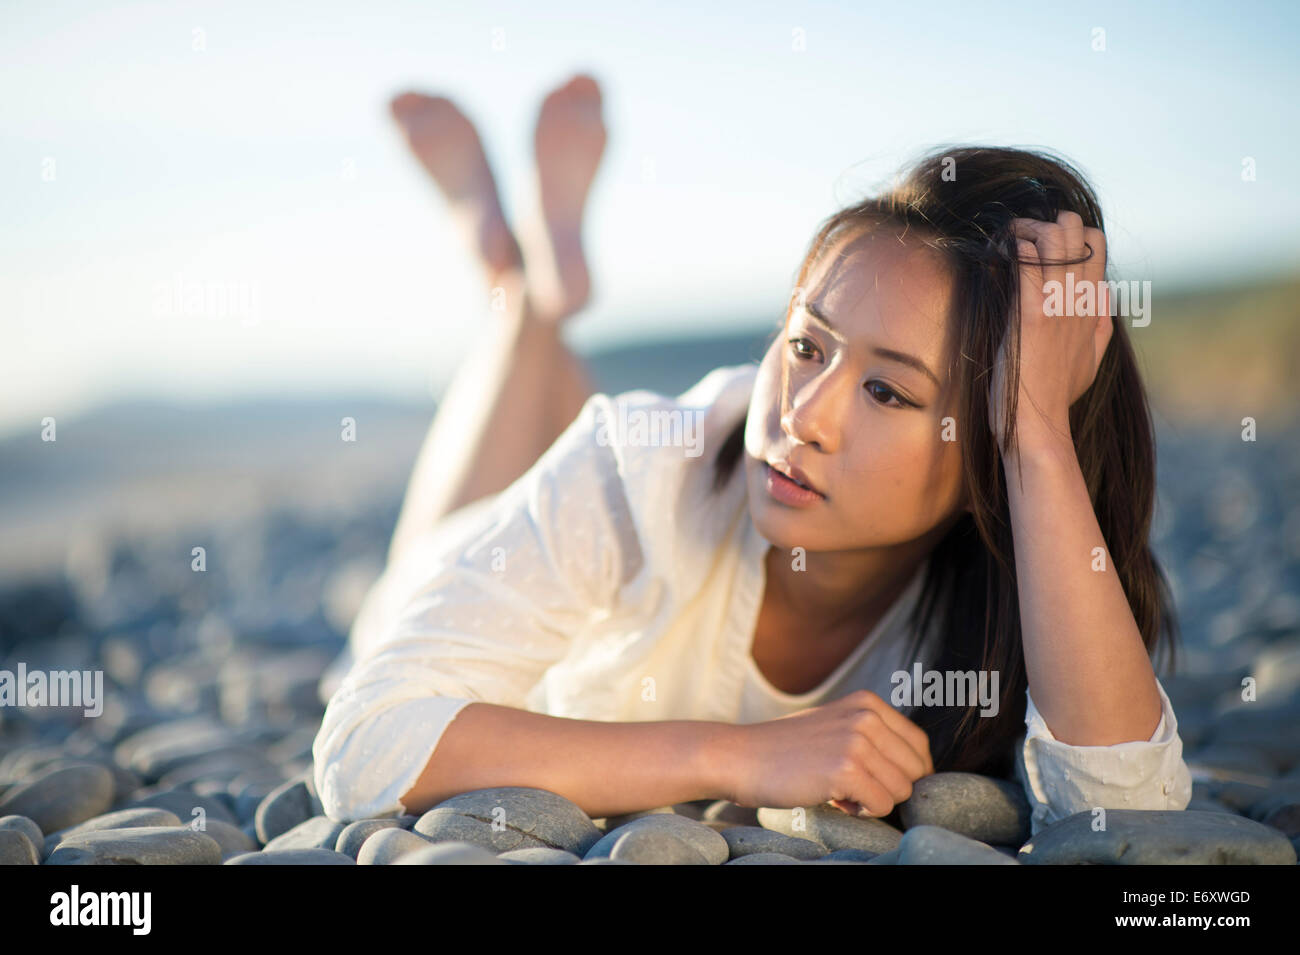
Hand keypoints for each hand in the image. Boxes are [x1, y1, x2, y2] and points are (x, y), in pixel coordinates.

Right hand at [724, 690, 933, 817]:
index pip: (918, 745)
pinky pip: (882, 805)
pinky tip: (833, 798)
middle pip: (915, 770)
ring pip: (902, 790)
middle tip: (853, 787)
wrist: (740, 756)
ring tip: (839, 790)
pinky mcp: (846, 768)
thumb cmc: (787, 749)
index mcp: (867, 703)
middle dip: (890, 787)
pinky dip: (862, 811)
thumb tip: (917, 769)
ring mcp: (857, 741)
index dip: (907, 772)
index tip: (881, 783)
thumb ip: (873, 736)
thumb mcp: (836, 724)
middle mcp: (866, 716)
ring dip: (874, 800)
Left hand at [988, 211, 1113, 456]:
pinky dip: (1016, 252)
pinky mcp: (1030, 320)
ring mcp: (1056, 309)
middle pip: (1077, 234)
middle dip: (1049, 222)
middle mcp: (1078, 302)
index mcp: (1092, 307)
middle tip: (1023, 234)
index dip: (1073, 231)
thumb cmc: (1056, 394)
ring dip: (1028, 230)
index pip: (1095, 246)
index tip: (1046, 241)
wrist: (1038, 426)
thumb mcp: (1091, 358)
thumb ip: (1101, 323)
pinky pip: (1026, 270)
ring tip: (1011, 240)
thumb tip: (1105, 293)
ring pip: (1054, 242)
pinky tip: (1007, 250)